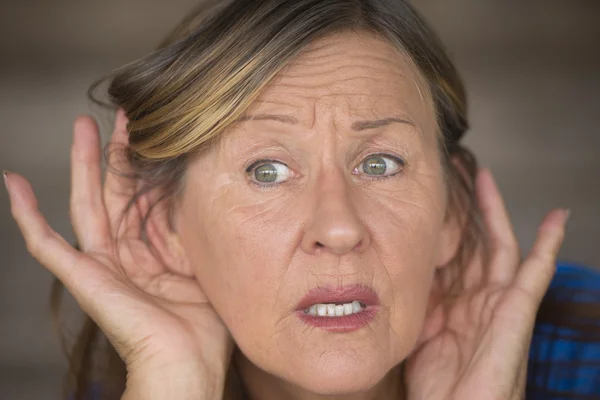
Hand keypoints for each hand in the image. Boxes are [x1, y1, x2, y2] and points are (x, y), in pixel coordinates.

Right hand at [5, 111, 232, 398]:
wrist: (188, 360)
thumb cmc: (203, 323)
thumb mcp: (202, 263)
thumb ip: (192, 230)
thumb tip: (200, 192)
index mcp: (151, 254)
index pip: (143, 199)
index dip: (146, 166)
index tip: (155, 132)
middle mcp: (124, 255)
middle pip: (114, 192)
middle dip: (116, 153)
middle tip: (122, 115)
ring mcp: (100, 264)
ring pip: (85, 203)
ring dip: (82, 164)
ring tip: (83, 125)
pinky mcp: (82, 276)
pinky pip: (45, 243)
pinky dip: (26, 214)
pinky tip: (13, 183)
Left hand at [404, 168, 567, 399]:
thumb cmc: (437, 388)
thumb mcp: (416, 334)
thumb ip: (413, 302)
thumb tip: (392, 274)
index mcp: (452, 303)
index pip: (447, 253)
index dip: (439, 225)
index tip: (424, 197)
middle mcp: (476, 298)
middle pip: (472, 242)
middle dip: (463, 208)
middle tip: (452, 173)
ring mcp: (498, 303)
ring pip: (498, 246)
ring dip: (493, 211)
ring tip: (484, 176)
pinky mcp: (517, 312)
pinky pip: (536, 273)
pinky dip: (549, 245)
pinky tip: (557, 219)